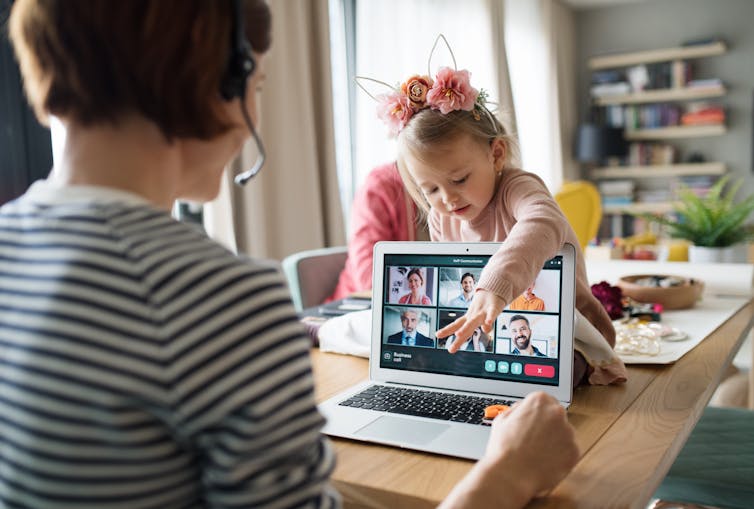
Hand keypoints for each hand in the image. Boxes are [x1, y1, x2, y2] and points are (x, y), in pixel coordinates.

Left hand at [438, 289, 504, 352]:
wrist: (494, 290)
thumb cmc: (487, 305)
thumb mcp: (484, 317)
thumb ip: (485, 326)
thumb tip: (485, 330)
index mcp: (469, 318)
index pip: (456, 325)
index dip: (447, 330)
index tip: (437, 335)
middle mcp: (474, 315)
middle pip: (464, 327)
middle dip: (457, 338)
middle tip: (450, 349)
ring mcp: (483, 312)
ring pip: (473, 321)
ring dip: (465, 328)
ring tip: (458, 335)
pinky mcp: (493, 308)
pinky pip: (491, 313)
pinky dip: (490, 318)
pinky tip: (488, 322)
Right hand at [439, 392, 578, 508]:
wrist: (510, 474)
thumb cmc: (504, 449)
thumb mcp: (502, 419)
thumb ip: (517, 410)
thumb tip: (522, 410)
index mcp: (539, 401)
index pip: (545, 401)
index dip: (537, 414)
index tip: (533, 422)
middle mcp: (557, 412)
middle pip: (556, 416)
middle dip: (547, 426)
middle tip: (533, 439)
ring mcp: (568, 432)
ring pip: (564, 434)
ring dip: (555, 441)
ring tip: (537, 453)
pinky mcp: (575, 451)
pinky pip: (569, 451)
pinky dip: (560, 456)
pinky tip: (544, 461)